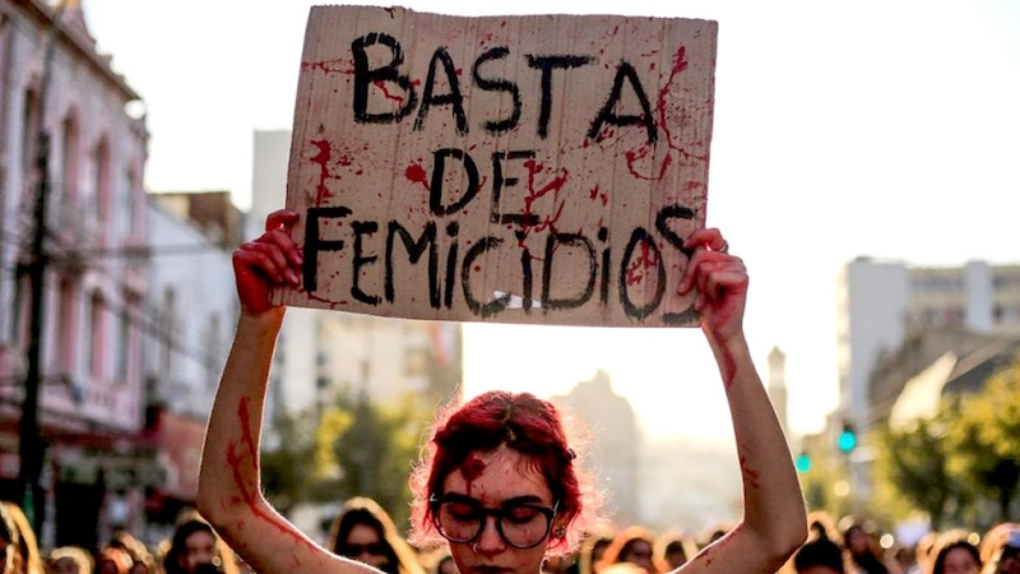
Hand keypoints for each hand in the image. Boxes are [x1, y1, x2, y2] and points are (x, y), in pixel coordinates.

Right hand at [232, 209, 302, 315]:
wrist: (266, 309)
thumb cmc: (282, 289)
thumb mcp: (293, 269)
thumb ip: (297, 254)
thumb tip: (312, 246)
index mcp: (271, 242)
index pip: (275, 220)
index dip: (284, 214)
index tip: (296, 216)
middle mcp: (258, 242)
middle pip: (275, 234)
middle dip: (290, 249)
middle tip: (300, 264)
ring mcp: (247, 248)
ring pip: (269, 248)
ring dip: (283, 265)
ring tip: (292, 280)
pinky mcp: (239, 257)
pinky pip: (259, 257)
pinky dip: (271, 269)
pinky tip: (278, 280)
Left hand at [676, 228, 746, 345]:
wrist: (718, 331)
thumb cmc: (703, 307)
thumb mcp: (694, 281)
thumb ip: (693, 263)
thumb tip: (682, 246)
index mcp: (721, 257)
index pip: (713, 234)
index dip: (699, 236)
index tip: (685, 246)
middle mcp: (732, 259)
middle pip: (701, 254)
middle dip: (689, 275)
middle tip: (686, 291)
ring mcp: (739, 267)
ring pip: (706, 266)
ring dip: (700, 287)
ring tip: (704, 300)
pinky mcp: (742, 278)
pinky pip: (714, 275)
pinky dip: (708, 291)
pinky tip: (713, 301)